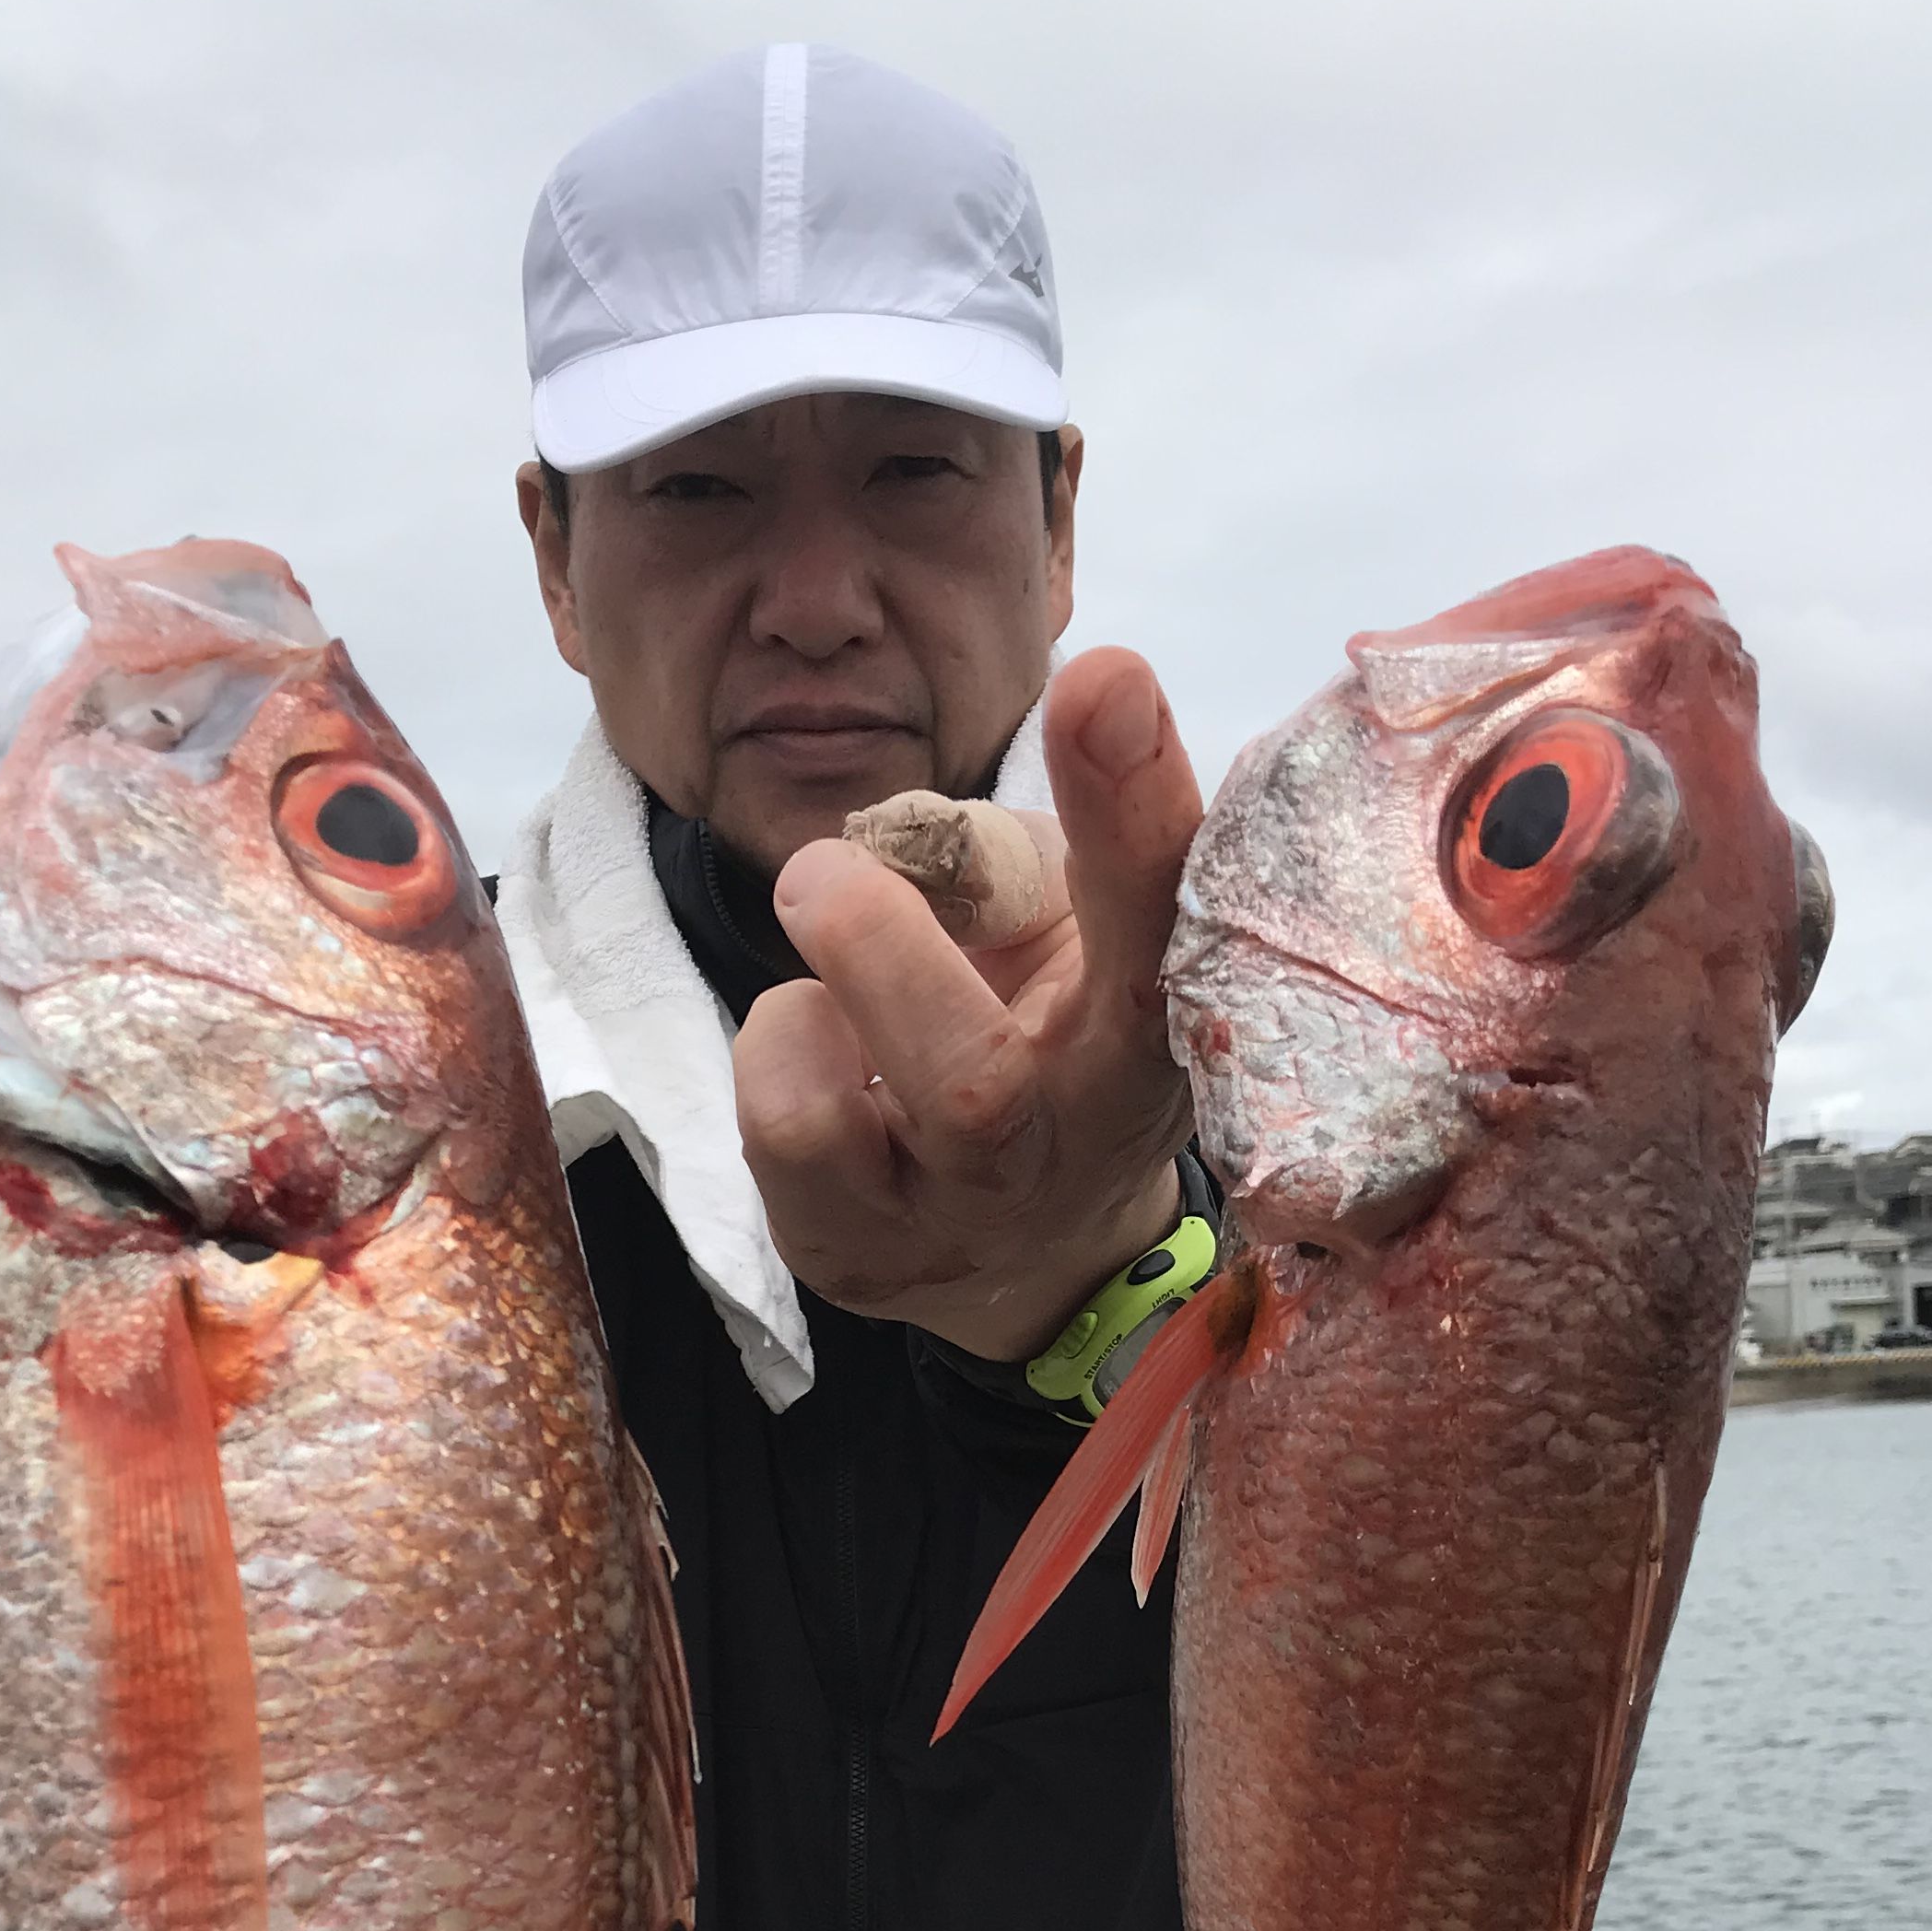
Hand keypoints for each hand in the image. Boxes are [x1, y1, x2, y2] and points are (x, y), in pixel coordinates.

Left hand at [732, 647, 1202, 1357]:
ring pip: (828, 1121)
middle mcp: (1058, 1149)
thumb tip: (919, 846)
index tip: (1107, 676)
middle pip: (967, 1085)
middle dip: (877, 957)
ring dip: (813, 1000)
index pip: (1156, 927)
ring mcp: (945, 1221)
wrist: (1032, 1251)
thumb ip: (1008, 868)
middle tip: (823, 868)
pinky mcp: (850, 1254)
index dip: (1132, 809)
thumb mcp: (1061, 933)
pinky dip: (781, 1050)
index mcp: (1142, 1043)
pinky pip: (776, 1128)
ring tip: (835, 961)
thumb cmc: (1047, 1038)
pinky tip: (830, 1057)